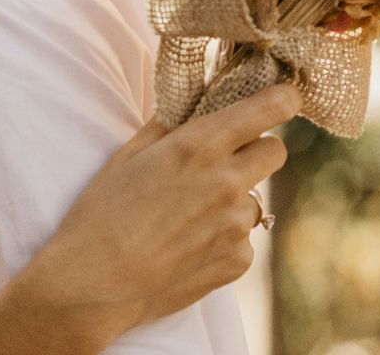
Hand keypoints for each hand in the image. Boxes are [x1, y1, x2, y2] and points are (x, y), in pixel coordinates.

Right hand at [0, 83, 301, 350]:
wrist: (95, 282)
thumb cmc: (100, 214)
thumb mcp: (125, 157)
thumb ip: (166, 128)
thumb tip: (192, 109)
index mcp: (196, 147)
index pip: (268, 109)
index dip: (282, 99)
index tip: (284, 97)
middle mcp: (227, 183)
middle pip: (276, 151)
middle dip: (256, 149)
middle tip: (224, 161)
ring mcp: (237, 225)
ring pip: (256, 198)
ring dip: (234, 199)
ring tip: (188, 216)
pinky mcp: (239, 261)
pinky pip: (244, 238)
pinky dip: (223, 238)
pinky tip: (187, 245)